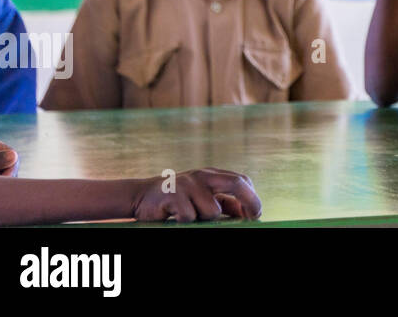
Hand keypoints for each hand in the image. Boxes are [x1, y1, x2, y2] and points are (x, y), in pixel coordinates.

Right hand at [131, 168, 261, 222]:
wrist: (141, 197)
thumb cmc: (177, 200)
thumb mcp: (202, 197)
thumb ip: (223, 202)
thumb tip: (246, 213)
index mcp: (212, 174)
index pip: (242, 180)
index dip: (252, 197)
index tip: (256, 214)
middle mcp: (203, 175)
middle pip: (236, 184)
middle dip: (250, 201)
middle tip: (253, 218)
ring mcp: (189, 183)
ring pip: (212, 210)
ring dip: (204, 220)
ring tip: (189, 216)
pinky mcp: (174, 195)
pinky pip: (190, 217)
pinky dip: (185, 222)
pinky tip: (174, 216)